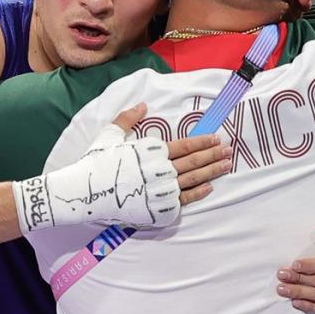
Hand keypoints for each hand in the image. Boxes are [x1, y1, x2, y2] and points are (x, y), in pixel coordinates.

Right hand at [11, 104, 227, 232]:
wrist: (85, 193)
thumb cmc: (97, 162)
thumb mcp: (110, 134)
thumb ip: (129, 118)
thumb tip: (145, 104)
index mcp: (152, 150)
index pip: (185, 145)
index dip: (203, 142)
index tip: (216, 138)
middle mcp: (160, 170)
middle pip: (194, 162)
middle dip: (214, 155)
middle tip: (229, 150)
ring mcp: (160, 191)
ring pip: (193, 180)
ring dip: (212, 172)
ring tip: (226, 165)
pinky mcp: (158, 208)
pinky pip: (183, 201)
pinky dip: (198, 193)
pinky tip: (209, 187)